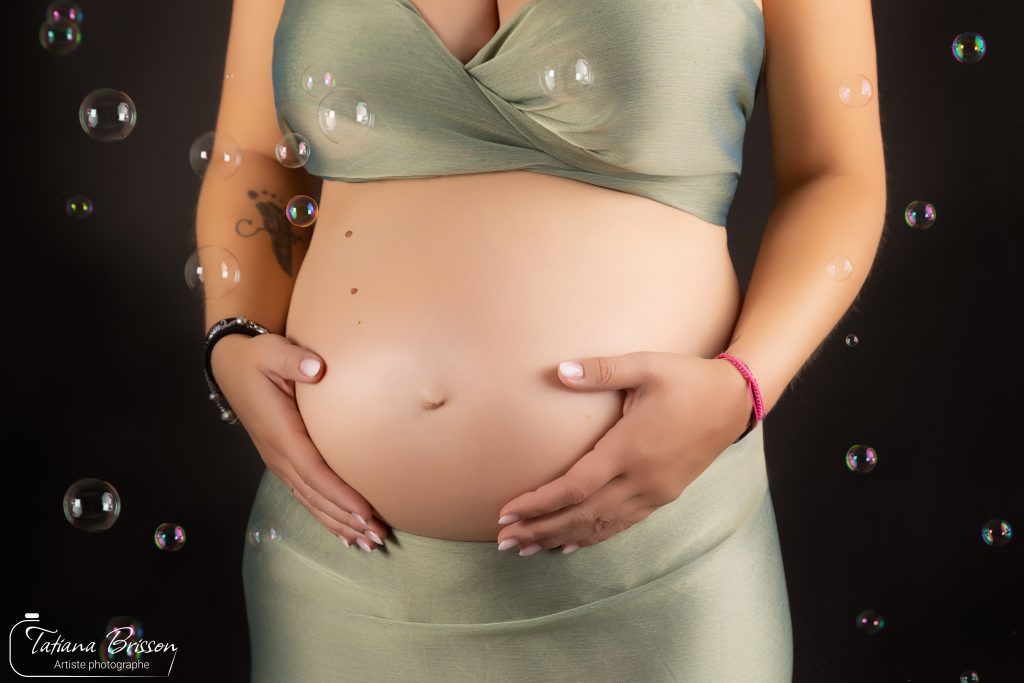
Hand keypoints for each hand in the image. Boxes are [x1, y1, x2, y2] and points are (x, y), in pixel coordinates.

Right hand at [212, 333, 389, 550]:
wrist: (231, 367)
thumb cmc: (257, 357)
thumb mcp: (271, 351)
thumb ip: (293, 360)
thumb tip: (316, 369)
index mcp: (280, 433)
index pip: (314, 471)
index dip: (339, 494)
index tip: (365, 512)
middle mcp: (278, 454)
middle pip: (316, 495)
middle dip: (347, 519)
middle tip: (378, 537)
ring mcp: (279, 461)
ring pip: (311, 501)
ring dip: (339, 524)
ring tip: (369, 543)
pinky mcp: (284, 461)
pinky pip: (306, 495)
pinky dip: (327, 515)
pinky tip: (345, 533)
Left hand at [495, 351, 752, 554]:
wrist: (736, 401)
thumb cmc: (688, 379)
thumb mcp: (646, 365)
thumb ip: (601, 370)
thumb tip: (558, 371)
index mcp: (630, 449)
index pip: (575, 486)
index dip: (539, 503)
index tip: (508, 511)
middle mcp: (640, 479)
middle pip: (581, 515)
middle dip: (540, 530)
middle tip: (505, 541)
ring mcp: (654, 492)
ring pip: (600, 526)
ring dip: (561, 539)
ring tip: (527, 549)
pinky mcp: (663, 496)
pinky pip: (621, 524)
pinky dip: (593, 537)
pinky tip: (571, 545)